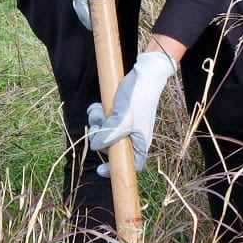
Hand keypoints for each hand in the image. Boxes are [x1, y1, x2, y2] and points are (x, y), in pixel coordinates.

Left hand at [85, 48, 176, 173]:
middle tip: (97, 127)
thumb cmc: (140, 98)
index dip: (115, 169)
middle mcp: (131, 135)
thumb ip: (110, 135)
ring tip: (99, 111)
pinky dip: (97, 113)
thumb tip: (96, 146)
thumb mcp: (124, 119)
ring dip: (96, 122)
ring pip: (104, 132)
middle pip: (111, 147)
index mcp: (140, 142)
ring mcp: (123, 123)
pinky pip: (102, 119)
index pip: (130, 165)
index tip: (100, 169)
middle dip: (100, 138)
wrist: (146, 73)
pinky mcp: (117, 112)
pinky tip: (98, 105)